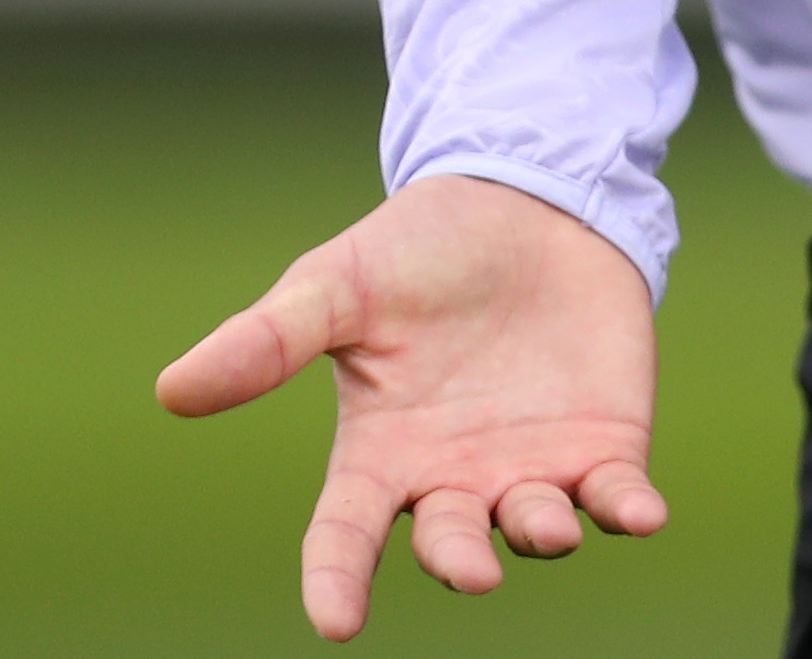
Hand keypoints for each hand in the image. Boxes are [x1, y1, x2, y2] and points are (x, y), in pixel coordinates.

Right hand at [156, 172, 671, 638]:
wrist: (528, 196)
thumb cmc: (420, 249)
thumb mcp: (335, 285)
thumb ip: (266, 342)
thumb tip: (171, 390)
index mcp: (381, 451)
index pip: (343, 535)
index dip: (335, 582)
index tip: (335, 625)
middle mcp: (453, 477)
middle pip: (450, 544)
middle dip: (459, 560)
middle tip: (469, 566)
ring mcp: (531, 467)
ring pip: (533, 529)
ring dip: (539, 533)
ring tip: (544, 521)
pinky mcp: (604, 447)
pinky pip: (616, 498)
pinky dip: (627, 512)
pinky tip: (640, 514)